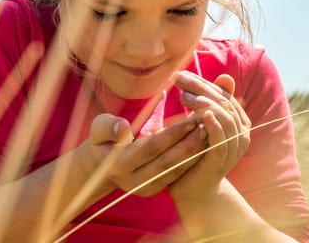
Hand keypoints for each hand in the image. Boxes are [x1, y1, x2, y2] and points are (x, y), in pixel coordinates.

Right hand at [82, 113, 206, 196]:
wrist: (103, 162)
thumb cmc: (104, 138)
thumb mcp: (99, 128)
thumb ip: (108, 126)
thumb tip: (122, 128)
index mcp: (119, 165)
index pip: (151, 148)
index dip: (172, 134)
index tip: (190, 120)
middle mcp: (133, 181)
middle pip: (167, 162)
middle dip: (189, 145)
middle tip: (206, 127)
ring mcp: (145, 188)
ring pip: (175, 170)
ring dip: (194, 154)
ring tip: (208, 134)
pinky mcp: (155, 189)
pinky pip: (176, 174)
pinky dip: (191, 160)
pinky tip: (203, 145)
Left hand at [168, 71, 250, 203]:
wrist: (194, 190)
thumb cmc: (196, 153)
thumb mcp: (203, 124)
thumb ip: (213, 102)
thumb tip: (225, 76)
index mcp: (239, 122)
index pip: (224, 95)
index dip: (204, 83)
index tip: (182, 75)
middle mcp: (241, 133)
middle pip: (224, 103)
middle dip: (201, 88)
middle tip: (179, 80)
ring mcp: (233, 148)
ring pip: (225, 118)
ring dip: (205, 104)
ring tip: (185, 97)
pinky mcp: (221, 161)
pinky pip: (221, 141)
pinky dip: (214, 126)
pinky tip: (202, 115)